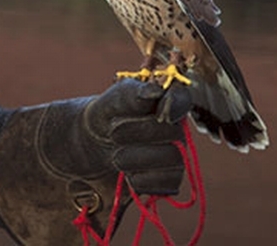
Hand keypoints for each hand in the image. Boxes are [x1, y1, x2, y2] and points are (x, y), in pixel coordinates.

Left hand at [35, 79, 189, 235]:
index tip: (161, 114)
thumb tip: (154, 91)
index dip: (176, 105)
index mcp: (167, 101)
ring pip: (173, 159)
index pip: (183, 99)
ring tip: (115, 156)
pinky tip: (127, 174)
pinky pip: (166, 184)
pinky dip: (140, 180)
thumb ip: (131, 94)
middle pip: (175, 133)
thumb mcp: (112, 101)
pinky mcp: (169, 181)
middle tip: (112, 133)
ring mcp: (177, 155)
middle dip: (138, 134)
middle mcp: (177, 128)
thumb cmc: (107, 116)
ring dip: (136, 158)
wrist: (92, 145)